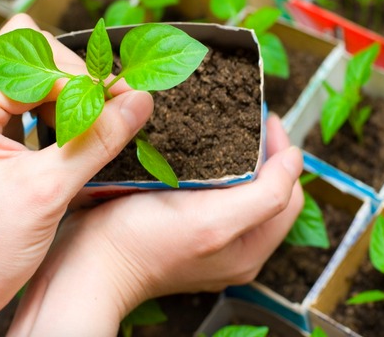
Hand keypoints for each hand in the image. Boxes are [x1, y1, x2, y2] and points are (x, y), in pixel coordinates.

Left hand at [0, 14, 153, 335]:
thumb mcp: (49, 192)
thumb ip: (97, 141)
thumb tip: (141, 101)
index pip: (38, 62)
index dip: (85, 79)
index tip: (125, 103)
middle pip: (35, 51)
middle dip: (78, 79)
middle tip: (109, 114)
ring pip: (38, 68)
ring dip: (72, 93)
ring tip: (91, 129)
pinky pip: (34, 93)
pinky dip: (63, 106)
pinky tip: (73, 135)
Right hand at [8, 114, 303, 335]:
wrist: (87, 265)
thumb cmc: (142, 244)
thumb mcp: (213, 222)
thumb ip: (266, 195)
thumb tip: (296, 160)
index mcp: (252, 247)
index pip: (289, 191)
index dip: (281, 151)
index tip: (263, 118)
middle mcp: (235, 245)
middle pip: (267, 189)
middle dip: (261, 150)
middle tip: (244, 117)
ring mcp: (209, 238)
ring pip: (239, 187)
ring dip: (237, 154)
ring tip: (224, 126)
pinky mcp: (184, 228)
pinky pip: (211, 190)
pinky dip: (212, 165)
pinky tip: (196, 148)